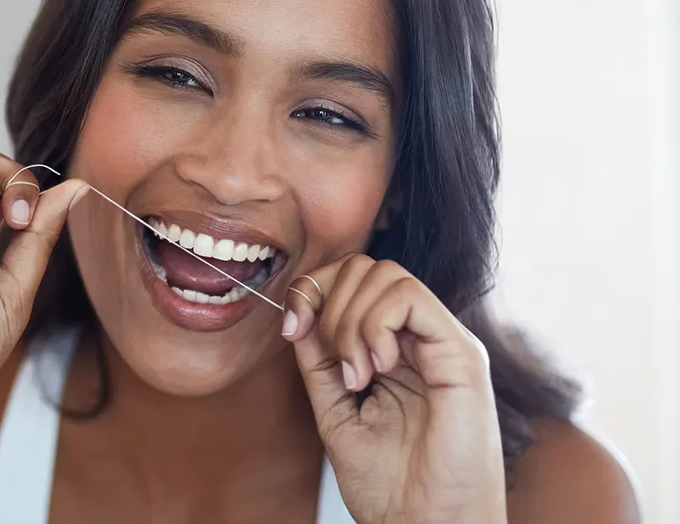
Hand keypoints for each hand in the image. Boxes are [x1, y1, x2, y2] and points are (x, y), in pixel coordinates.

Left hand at [282, 254, 505, 523]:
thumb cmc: (390, 486)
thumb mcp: (336, 411)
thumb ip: (320, 362)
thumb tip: (299, 313)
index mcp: (396, 351)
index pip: (352, 282)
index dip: (312, 291)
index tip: (291, 328)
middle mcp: (423, 340)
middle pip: (366, 268)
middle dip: (328, 303)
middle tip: (335, 364)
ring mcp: (445, 343)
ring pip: (385, 275)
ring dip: (351, 321)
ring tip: (358, 376)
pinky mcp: (462, 355)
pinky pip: (408, 297)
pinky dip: (376, 324)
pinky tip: (377, 368)